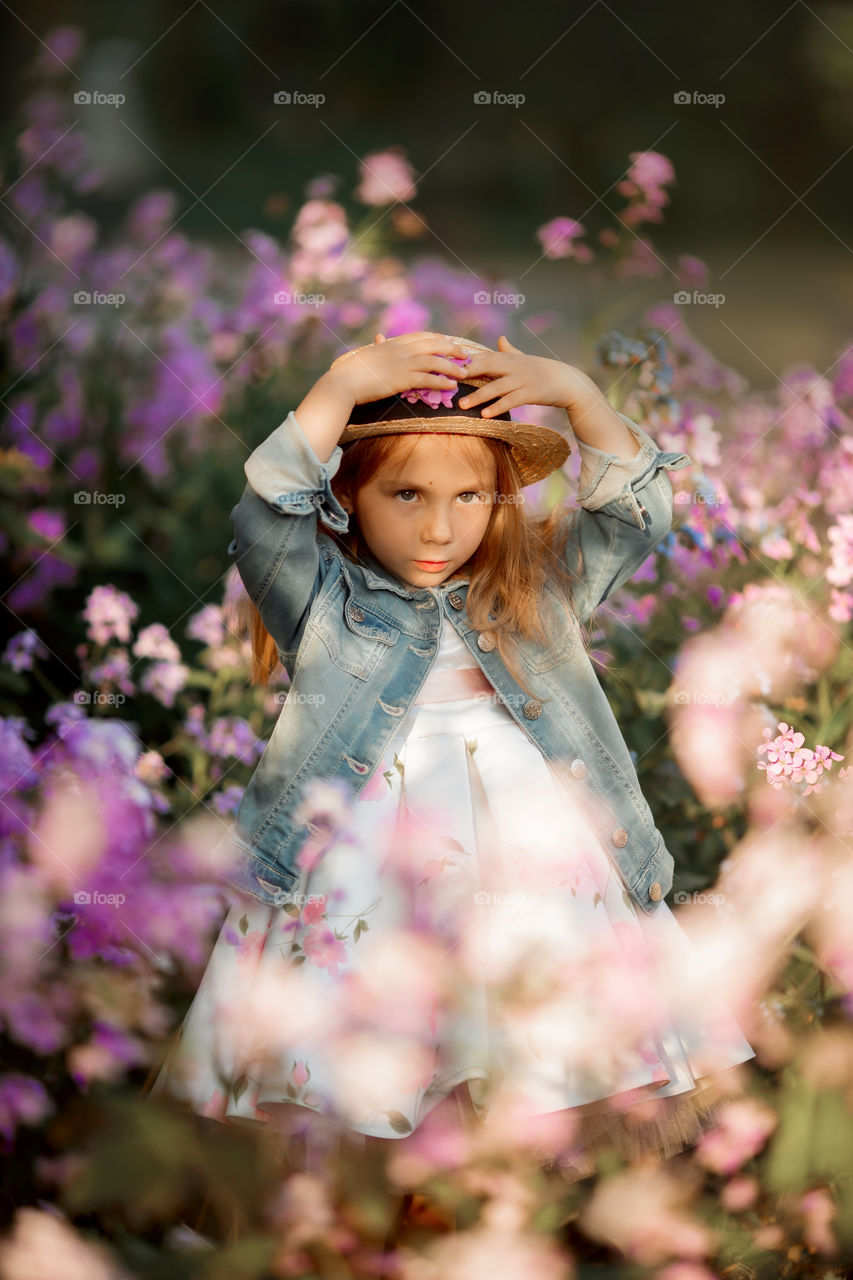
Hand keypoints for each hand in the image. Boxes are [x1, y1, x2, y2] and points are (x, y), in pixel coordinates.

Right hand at [324, 331, 471, 406]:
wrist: (343, 383)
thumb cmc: (352, 371)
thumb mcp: (368, 354)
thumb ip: (378, 346)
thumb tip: (380, 337)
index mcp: (393, 343)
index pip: (422, 336)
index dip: (439, 339)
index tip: (450, 343)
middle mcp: (400, 350)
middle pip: (434, 344)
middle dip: (452, 348)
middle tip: (465, 355)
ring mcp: (402, 363)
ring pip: (435, 361)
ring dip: (452, 367)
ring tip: (464, 373)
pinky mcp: (402, 379)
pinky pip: (428, 379)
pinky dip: (442, 382)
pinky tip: (451, 386)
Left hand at [455, 335, 583, 416]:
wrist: (570, 382)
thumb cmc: (546, 372)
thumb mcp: (527, 359)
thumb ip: (511, 351)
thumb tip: (500, 339)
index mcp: (511, 358)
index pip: (485, 356)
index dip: (467, 360)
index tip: (448, 364)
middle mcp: (515, 366)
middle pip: (487, 367)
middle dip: (467, 373)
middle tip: (448, 381)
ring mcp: (523, 380)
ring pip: (496, 387)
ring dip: (478, 396)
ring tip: (462, 405)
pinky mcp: (531, 393)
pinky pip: (511, 401)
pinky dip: (498, 407)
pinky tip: (485, 415)